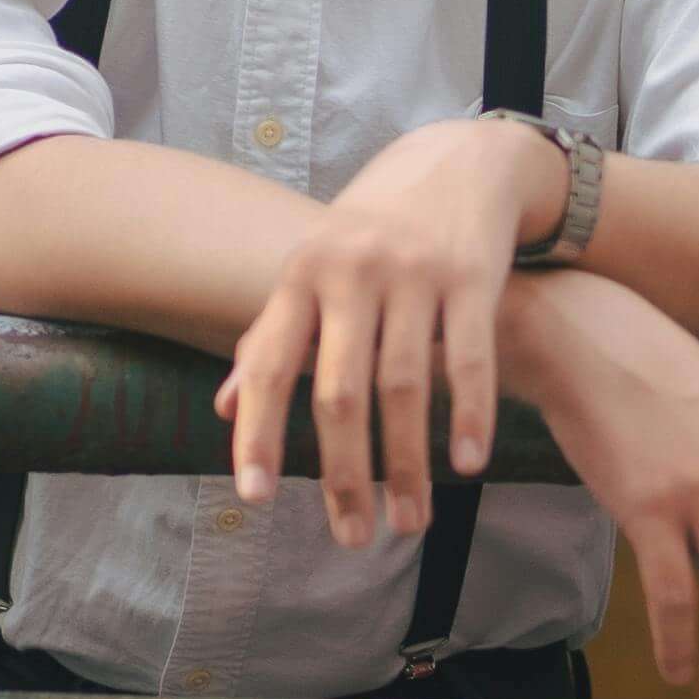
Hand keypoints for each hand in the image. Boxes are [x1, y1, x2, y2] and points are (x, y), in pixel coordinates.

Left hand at [219, 114, 573, 546]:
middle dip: (343, 473)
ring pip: (404, 387)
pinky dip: (467, 417)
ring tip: (410, 522)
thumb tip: (226, 408)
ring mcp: (414, 272)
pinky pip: (468, 360)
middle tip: (353, 537)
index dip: (257, 433)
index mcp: (301, 276)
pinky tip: (466, 467)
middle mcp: (351, 271)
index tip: (253, 497)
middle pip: (339, 391)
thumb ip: (272, 336)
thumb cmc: (373, 230)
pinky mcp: (472, 275)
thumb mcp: (313, 269)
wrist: (459, 162)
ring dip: (407, 465)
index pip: (269, 366)